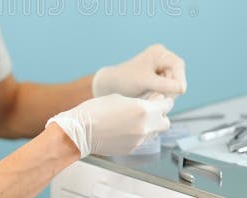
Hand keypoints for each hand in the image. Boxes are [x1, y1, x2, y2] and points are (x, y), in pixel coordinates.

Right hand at [46, 94, 173, 157]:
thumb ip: (138, 101)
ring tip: (133, 120)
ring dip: (148, 126)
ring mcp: (138, 140)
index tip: (161, 99)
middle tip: (151, 111)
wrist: (80, 131)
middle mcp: (145, 127)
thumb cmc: (95, 112)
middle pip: (165, 123)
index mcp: (144, 110)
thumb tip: (147, 103)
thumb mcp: (119, 98)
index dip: (164, 101)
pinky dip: (136, 134)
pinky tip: (123, 129)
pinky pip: (140, 140)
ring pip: (153, 133)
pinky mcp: (131, 149)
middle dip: (160, 116)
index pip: (166, 105)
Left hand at [92, 44, 186, 97]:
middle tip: (158, 96)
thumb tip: (181, 88)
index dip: (180, 78)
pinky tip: (151, 96)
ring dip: (165, 93)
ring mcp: (162, 70)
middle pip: (177, 76)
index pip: (177, 65)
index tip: (180, 91)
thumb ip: (163, 84)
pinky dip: (161, 95)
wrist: (112, 85)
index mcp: (159, 53)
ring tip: (151, 96)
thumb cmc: (126, 79)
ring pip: (174, 85)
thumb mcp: (145, 81)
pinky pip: (168, 90)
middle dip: (170, 88)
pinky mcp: (160, 80)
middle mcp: (163, 59)